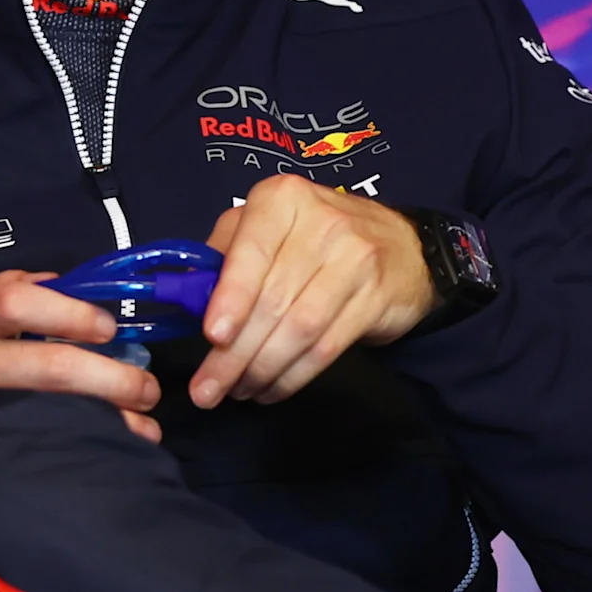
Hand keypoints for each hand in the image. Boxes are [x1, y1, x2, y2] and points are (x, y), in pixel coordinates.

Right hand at [0, 270, 166, 442]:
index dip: (72, 312)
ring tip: (140, 420)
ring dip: (104, 412)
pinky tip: (108, 445)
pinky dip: (81, 443)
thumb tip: (83, 295)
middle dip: (105, 375)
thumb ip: (13, 301)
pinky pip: (34, 442)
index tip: (110, 328)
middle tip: (144, 385)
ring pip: (45, 408)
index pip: (16, 298)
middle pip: (42, 361)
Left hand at [191, 176, 433, 406]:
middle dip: (234, 353)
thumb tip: (185, 296)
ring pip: (298, 328)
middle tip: (208, 389)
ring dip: (262, 369)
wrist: (406, 247)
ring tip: (238, 392)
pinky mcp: (377, 297)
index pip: (251, 251)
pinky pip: (326, 347)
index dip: (231, 296)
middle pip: (271, 299)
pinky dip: (293, 375)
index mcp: (283, 199)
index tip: (212, 335)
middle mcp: (322, 223)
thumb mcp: (271, 226)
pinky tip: (271, 389)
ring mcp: (355, 259)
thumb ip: (228, 252)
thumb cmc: (319, 238)